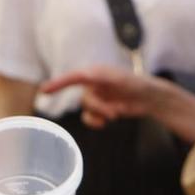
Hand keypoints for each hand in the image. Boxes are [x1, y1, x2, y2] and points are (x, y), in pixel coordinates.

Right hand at [40, 65, 168, 130]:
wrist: (150, 98)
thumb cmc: (137, 84)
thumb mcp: (121, 79)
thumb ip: (102, 76)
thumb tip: (85, 73)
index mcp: (95, 73)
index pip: (73, 78)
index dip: (58, 84)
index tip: (44, 90)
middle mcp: (93, 84)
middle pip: (84, 100)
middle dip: (98, 108)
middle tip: (114, 113)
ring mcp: (97, 96)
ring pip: (86, 110)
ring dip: (100, 115)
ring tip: (115, 115)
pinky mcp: (101, 108)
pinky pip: (89, 118)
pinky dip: (96, 122)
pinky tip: (106, 121)